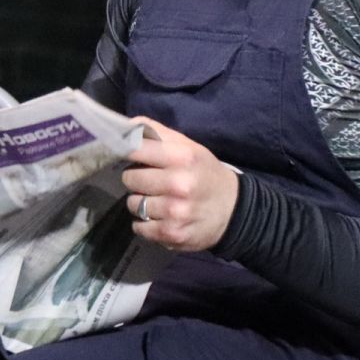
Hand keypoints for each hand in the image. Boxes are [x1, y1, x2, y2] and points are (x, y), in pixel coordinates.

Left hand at [120, 118, 239, 251]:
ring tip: (158, 201)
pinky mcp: (171, 234)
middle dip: (137, 180)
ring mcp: (175, 211)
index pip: (135, 149)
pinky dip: (145, 224)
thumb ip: (157, 134)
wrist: (234, 212)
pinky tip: (160, 218)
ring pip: (133, 204)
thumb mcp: (189, 147)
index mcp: (183, 157)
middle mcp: (179, 184)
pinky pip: (139, 227)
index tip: (130, 156)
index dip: (128, 152)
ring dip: (141, 203)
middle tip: (151, 182)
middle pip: (130, 179)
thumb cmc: (205, 174)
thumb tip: (126, 125)